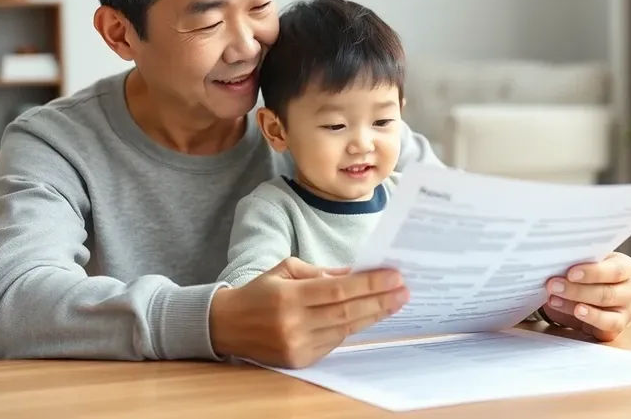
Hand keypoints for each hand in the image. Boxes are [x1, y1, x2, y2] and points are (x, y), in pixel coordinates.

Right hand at [209, 257, 408, 367]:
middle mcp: (293, 323)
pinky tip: (369, 316)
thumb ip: (320, 272)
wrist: (226, 326)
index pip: (338, 290)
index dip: (369, 284)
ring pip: (344, 329)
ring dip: (373, 315)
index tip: (394, 276)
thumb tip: (353, 273)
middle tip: (404, 290)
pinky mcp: (299, 360)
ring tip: (395, 302)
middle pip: (347, 311)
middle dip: (380, 300)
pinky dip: (352, 327)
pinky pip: (334, 342)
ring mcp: (297, 345)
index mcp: (289, 296)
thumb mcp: (285, 270)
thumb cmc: (258, 292)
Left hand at [540, 252, 630, 341]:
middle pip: (607, 293)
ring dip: (575, 306)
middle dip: (577, 290)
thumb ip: (577, 263)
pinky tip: (573, 312)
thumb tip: (556, 263)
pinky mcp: (617, 328)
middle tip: (553, 285)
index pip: (615, 270)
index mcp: (627, 268)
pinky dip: (587, 320)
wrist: (585, 292)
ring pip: (606, 313)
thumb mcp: (585, 263)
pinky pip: (604, 328)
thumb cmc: (587, 273)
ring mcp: (627, 312)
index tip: (570, 273)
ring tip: (555, 300)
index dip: (592, 273)